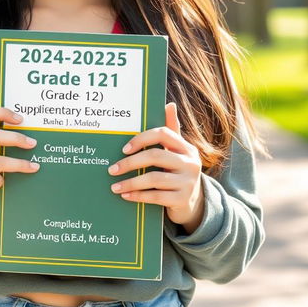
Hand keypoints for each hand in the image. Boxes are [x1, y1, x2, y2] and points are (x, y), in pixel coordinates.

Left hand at [108, 102, 204, 233]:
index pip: (163, 134)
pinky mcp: (183, 200)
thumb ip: (171, 130)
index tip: (124, 149)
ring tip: (115, 186)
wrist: (194, 202)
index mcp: (186, 147)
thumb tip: (169, 104)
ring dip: (131, 183)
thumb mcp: (177, 151)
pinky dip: (138, 196)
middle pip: (155, 156)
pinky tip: (126, 195)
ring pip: (154, 179)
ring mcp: (188, 182)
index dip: (142, 138)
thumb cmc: (178, 170)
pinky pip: (156, 197)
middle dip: (130, 163)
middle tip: (112, 169)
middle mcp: (190, 163)